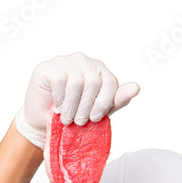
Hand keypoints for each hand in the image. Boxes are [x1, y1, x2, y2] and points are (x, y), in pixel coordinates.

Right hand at [14, 52, 139, 148]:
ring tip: (67, 118)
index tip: (95, 118)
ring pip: (76, 83)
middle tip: (79, 121)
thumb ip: (117, 99)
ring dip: (72, 107)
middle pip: (94, 83)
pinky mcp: (49, 67)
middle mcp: (85, 61)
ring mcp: (66, 61)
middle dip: (87, 107)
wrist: (44, 121)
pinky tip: (57, 107)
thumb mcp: (99, 109)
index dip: (104, 103)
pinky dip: (59, 100)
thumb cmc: (74, 113)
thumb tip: (136, 87)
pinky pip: (60, 82)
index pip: (111, 82)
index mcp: (100, 70)